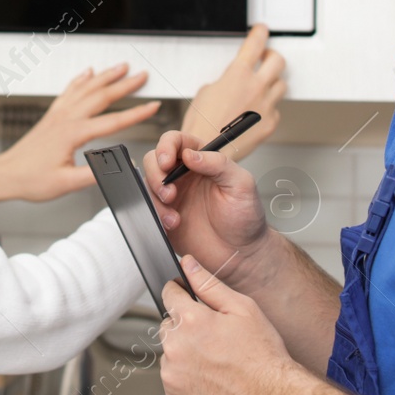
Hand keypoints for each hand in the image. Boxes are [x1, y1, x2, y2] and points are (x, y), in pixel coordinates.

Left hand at [0, 63, 158, 201]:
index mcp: (72, 134)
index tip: (153, 106)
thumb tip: (121, 168)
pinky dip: (80, 79)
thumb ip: (96, 175)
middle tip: (143, 75)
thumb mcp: (66, 184)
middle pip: (101, 96)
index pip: (113, 122)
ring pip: (85, 88)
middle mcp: (65, 119)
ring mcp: (58, 115)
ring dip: (105, 76)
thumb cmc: (30, 180)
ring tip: (122, 67)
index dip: (136, 114)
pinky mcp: (51, 116)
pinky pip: (69, 91)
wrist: (4, 174)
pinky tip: (87, 72)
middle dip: (125, 84)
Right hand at [142, 129, 272, 284]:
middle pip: (155, 159)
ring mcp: (174, 195)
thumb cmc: (246, 218)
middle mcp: (185, 174)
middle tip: (169, 192)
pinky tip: (173, 224)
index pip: (177, 141)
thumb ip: (218, 164)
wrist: (241, 253)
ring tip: (174, 214)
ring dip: (156, 198)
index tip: (167, 162)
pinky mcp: (165, 215)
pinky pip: (149, 208)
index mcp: (203, 160)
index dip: (166, 146)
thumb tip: (190, 154)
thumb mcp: (241, 184)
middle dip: (156, 174)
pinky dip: (156, 214)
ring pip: (148, 184)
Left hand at [160, 256, 303, 394]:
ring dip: (185, 351)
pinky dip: (186, 374)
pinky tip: (211, 375)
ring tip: (216, 359)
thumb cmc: (263, 356)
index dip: (181, 293)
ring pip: (170, 351)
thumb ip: (209, 284)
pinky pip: (173, 376)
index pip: (169, 294)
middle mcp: (176, 347)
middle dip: (186, 325)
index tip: (189, 298)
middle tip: (215, 336)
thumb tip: (188, 265)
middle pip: (169, 324)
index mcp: (191, 321)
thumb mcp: (243, 309)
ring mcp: (173, 373)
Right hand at [182, 24, 285, 160]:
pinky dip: (268, 107)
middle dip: (272, 56)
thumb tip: (232, 81)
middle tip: (266, 57)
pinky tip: (257, 111)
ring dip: (273, 82)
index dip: (259, 33)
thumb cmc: (202, 124)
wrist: (208, 151)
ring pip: (281, 84)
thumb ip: (225, 81)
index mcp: (238, 74)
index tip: (261, 30)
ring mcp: (266, 105)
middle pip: (277, 60)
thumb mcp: (207, 91)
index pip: (255, 44)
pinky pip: (276, 108)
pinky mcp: (270, 123)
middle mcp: (256, 87)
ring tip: (262, 86)